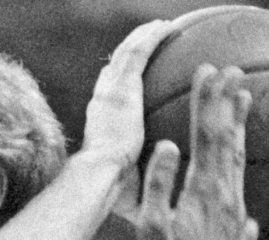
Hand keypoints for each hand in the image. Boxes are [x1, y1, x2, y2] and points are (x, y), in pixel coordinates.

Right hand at [80, 19, 176, 181]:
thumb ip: (127, 167)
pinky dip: (152, 38)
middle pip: (115, 66)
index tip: (128, 72)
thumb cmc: (107, 184)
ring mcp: (112, 90)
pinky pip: (140, 53)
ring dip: (143, 36)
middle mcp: (102, 99)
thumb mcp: (118, 172)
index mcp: (99, 119)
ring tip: (161, 27)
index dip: (116, 77)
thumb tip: (136, 179)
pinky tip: (169, 28)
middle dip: (129, 50)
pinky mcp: (125, 86)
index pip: (107, 90)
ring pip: (128, 53)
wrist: (100, 173)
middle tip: (146, 39)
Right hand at [122, 64, 257, 239]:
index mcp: (204, 191)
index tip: (208, 72)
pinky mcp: (239, 228)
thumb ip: (158, 183)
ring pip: (240, 160)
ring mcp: (237, 212)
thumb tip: (168, 144)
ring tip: (246, 99)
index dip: (207, 101)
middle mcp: (227, 197)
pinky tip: (242, 163)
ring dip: (241, 127)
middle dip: (229, 103)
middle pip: (229, 140)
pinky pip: (244, 185)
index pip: (207, 136)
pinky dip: (242, 164)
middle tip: (234, 72)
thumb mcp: (150, 227)